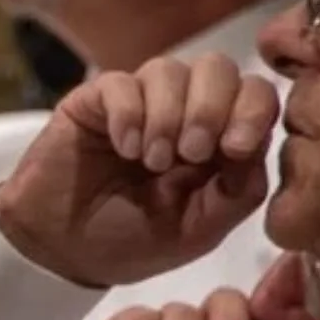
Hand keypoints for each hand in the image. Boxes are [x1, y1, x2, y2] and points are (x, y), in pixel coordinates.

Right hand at [0, 51, 279, 288]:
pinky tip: (124, 147)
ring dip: (167, 115)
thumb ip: (238, 193)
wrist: (63, 251)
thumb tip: (257, 147)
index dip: (254, 111)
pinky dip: (128, 115)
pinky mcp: (94, 102)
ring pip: (168, 70)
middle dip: (212, 108)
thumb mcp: (200, 230)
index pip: (255, 94)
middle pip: (218, 68)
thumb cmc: (131, 241)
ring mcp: (137, 102)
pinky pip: (120, 84)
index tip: (235, 149)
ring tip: (151, 160)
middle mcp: (181, 110)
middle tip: (192, 153)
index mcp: (217, 138)